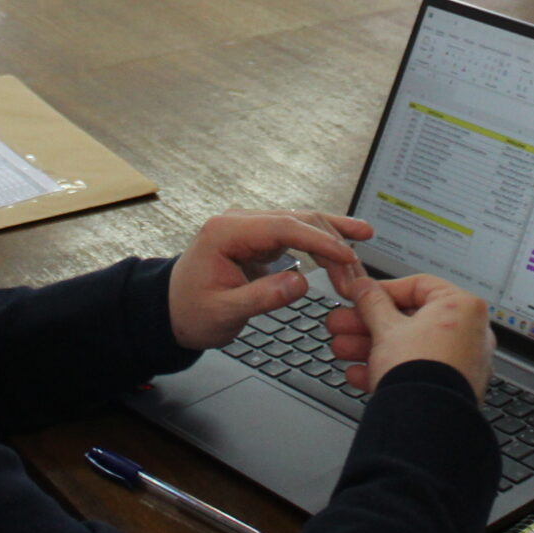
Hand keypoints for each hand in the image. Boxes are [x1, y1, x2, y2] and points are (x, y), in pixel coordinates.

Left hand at [167, 210, 373, 351]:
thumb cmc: (190, 311)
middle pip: (297, 220)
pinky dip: (321, 241)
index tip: (346, 256)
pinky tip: (345, 240)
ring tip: (362, 245)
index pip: (283, 227)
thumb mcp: (224, 312)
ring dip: (331, 238)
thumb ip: (262, 297)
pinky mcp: (260, 238)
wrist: (171, 311)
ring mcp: (251, 227)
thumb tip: (302, 284)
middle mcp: (240, 221)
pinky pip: (296, 233)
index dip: (319, 241)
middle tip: (355, 271)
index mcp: (226, 232)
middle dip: (331, 242)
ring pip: (301, 222)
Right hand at [324, 272, 493, 398]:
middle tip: (342, 324)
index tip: (360, 296)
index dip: (382, 290)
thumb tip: (363, 287)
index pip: (418, 286)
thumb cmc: (419, 370)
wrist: (426, 423)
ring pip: (409, 348)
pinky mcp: (450, 389)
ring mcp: (461, 364)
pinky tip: (359, 374)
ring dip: (370, 347)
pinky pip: (416, 371)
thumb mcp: (385, 328)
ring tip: (342, 351)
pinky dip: (388, 370)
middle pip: (409, 320)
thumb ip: (371, 302)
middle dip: (367, 324)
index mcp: (463, 307)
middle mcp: (469, 334)